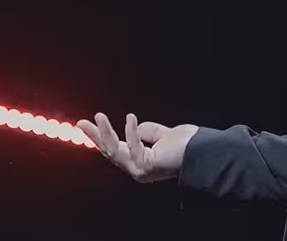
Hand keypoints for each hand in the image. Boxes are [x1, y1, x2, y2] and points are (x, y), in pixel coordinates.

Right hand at [77, 112, 197, 182]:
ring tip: (98, 117)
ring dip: (105, 133)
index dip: (102, 136)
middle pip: (110, 151)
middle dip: (96, 136)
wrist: (204, 151)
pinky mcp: (147, 166)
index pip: (115, 149)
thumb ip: (149, 131)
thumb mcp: (165, 134)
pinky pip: (134, 146)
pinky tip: (130, 117)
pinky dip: (131, 131)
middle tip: (82, 122)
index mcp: (139, 162)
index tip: (90, 122)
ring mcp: (140, 170)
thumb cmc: (188, 144)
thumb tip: (135, 126)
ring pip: (115, 151)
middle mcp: (137, 169)